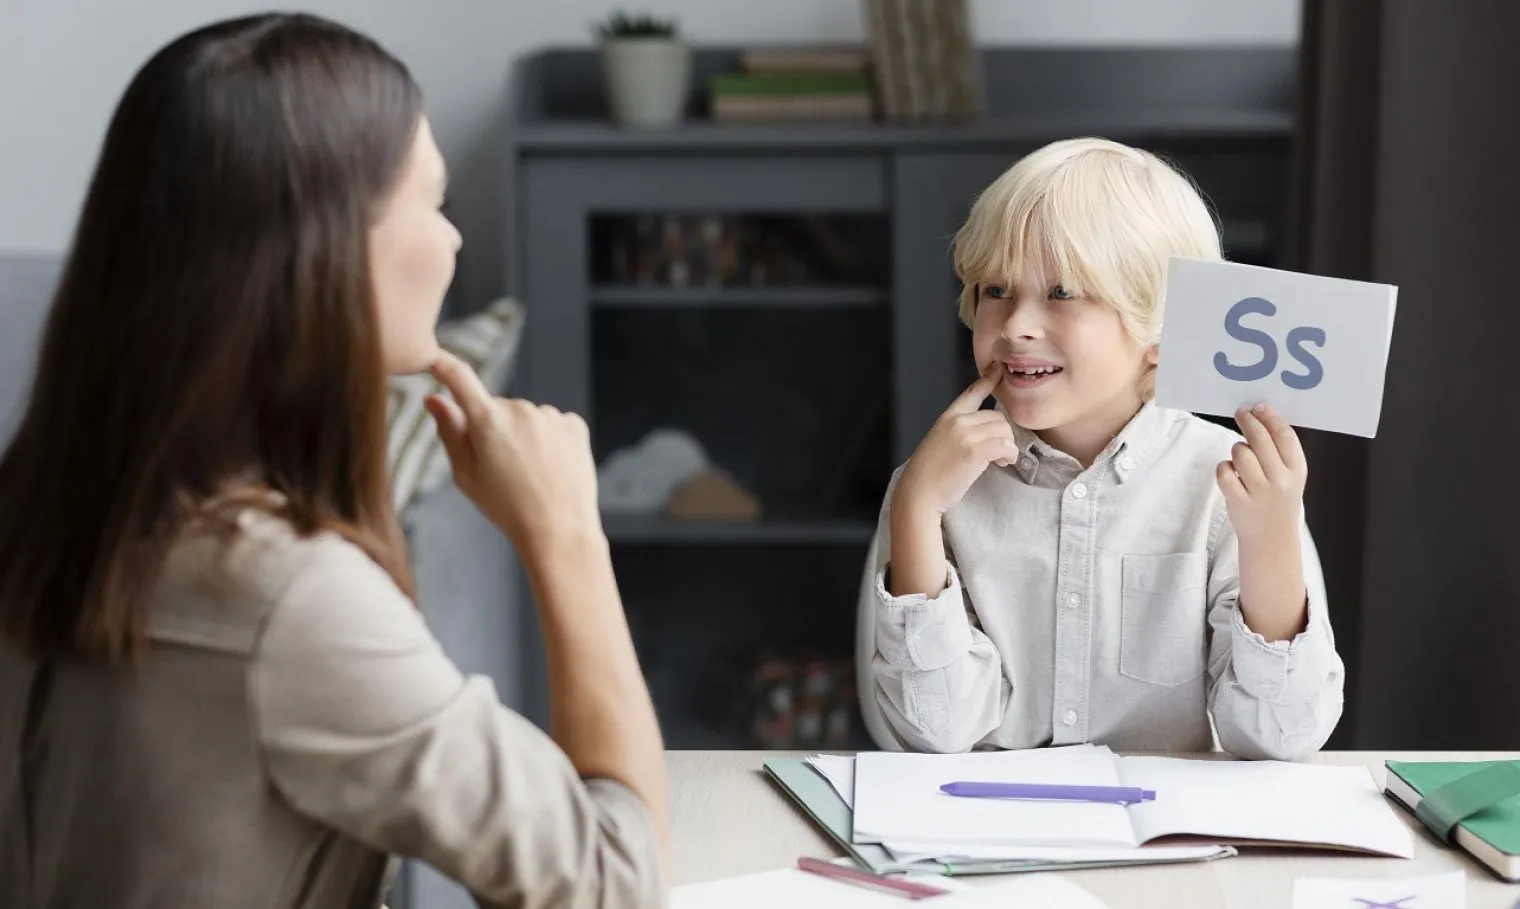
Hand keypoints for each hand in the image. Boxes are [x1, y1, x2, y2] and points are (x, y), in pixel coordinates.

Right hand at [424, 351, 601, 552]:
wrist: (559, 529)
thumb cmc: (507, 507)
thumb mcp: (466, 474)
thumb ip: (450, 432)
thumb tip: (434, 400)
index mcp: (487, 420)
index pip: (460, 379)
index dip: (444, 367)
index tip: (435, 358)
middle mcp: (520, 408)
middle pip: (497, 408)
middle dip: (494, 428)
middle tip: (501, 467)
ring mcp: (550, 415)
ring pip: (527, 418)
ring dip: (524, 435)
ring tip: (529, 473)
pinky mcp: (574, 424)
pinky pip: (552, 425)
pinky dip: (549, 440)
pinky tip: (550, 467)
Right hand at [893, 363, 1018, 519]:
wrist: (918, 493)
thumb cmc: (928, 476)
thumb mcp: (939, 443)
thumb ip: (959, 433)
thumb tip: (985, 436)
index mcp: (948, 417)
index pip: (971, 393)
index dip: (987, 380)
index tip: (998, 370)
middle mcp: (957, 421)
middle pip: (997, 416)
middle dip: (1003, 434)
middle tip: (998, 454)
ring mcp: (966, 434)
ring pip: (1004, 429)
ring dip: (1008, 446)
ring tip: (998, 460)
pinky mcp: (975, 450)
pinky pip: (1005, 445)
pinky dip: (1009, 455)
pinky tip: (1001, 463)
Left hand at [1216, 403, 1306, 546]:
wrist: (1272, 540)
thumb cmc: (1279, 501)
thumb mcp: (1291, 477)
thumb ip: (1282, 452)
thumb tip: (1262, 417)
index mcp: (1297, 470)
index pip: (1284, 434)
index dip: (1270, 417)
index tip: (1259, 407)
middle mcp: (1281, 480)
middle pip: (1260, 439)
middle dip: (1248, 421)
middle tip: (1241, 413)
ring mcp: (1260, 492)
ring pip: (1240, 453)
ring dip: (1237, 449)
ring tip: (1240, 458)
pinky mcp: (1240, 501)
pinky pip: (1224, 472)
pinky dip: (1223, 468)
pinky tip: (1230, 474)